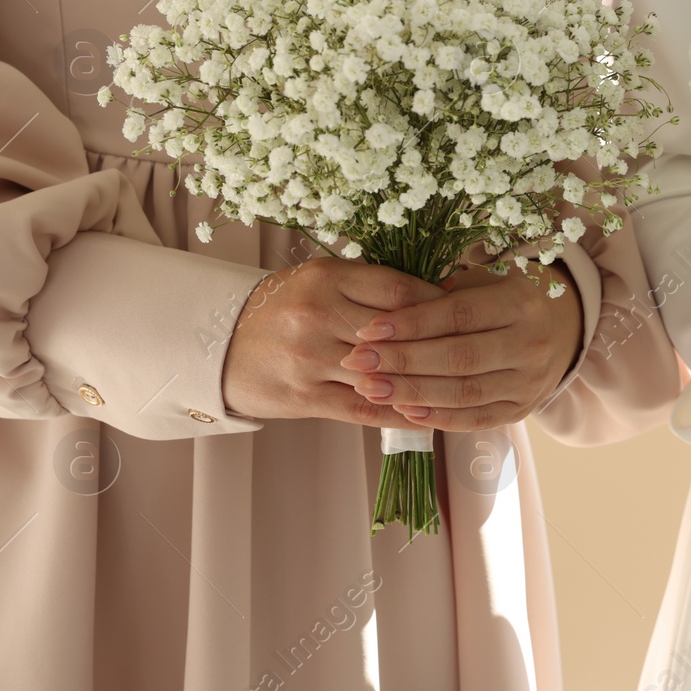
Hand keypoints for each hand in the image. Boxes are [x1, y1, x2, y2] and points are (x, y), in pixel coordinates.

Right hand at [220, 257, 444, 426]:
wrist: (216, 345)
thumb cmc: (282, 309)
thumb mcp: (319, 281)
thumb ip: (368, 286)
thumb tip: (438, 292)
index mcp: (325, 278)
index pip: (398, 289)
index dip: (437, 302)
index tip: (463, 311)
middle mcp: (317, 314)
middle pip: (396, 331)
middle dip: (438, 343)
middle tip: (474, 350)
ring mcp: (309, 358)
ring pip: (383, 371)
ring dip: (424, 381)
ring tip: (461, 384)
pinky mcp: (304, 396)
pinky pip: (364, 407)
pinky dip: (399, 411)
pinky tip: (427, 413)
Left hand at [345, 262, 583, 431]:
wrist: (561, 331)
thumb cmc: (504, 299)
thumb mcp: (483, 282)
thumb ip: (444, 295)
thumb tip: (389, 315)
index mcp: (520, 303)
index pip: (459, 316)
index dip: (411, 323)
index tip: (368, 329)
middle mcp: (530, 344)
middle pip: (459, 357)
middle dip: (403, 361)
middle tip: (356, 360)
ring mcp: (529, 382)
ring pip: (465, 392)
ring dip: (412, 392)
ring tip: (369, 388)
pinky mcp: (522, 409)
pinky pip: (476, 419)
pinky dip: (439, 418)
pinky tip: (403, 411)